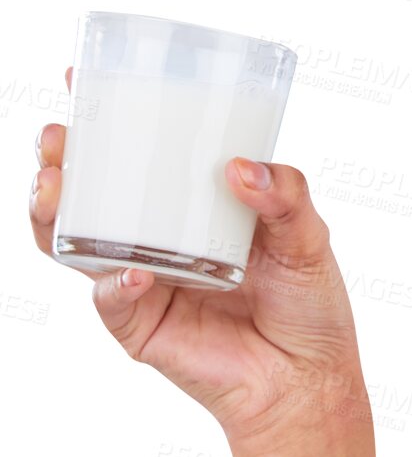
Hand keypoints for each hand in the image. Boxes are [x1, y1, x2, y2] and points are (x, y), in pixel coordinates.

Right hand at [29, 66, 368, 452]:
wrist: (308, 379)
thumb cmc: (308, 302)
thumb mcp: (309, 236)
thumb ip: (287, 196)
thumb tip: (241, 169)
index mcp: (197, 206)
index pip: (144, 154)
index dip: (108, 118)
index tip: (83, 78)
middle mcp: (160, 238)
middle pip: (93, 193)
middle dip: (63, 161)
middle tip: (58, 136)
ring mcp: (144, 280)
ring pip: (78, 242)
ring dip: (58, 212)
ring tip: (56, 185)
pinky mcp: (140, 325)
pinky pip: (112, 298)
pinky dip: (115, 282)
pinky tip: (134, 271)